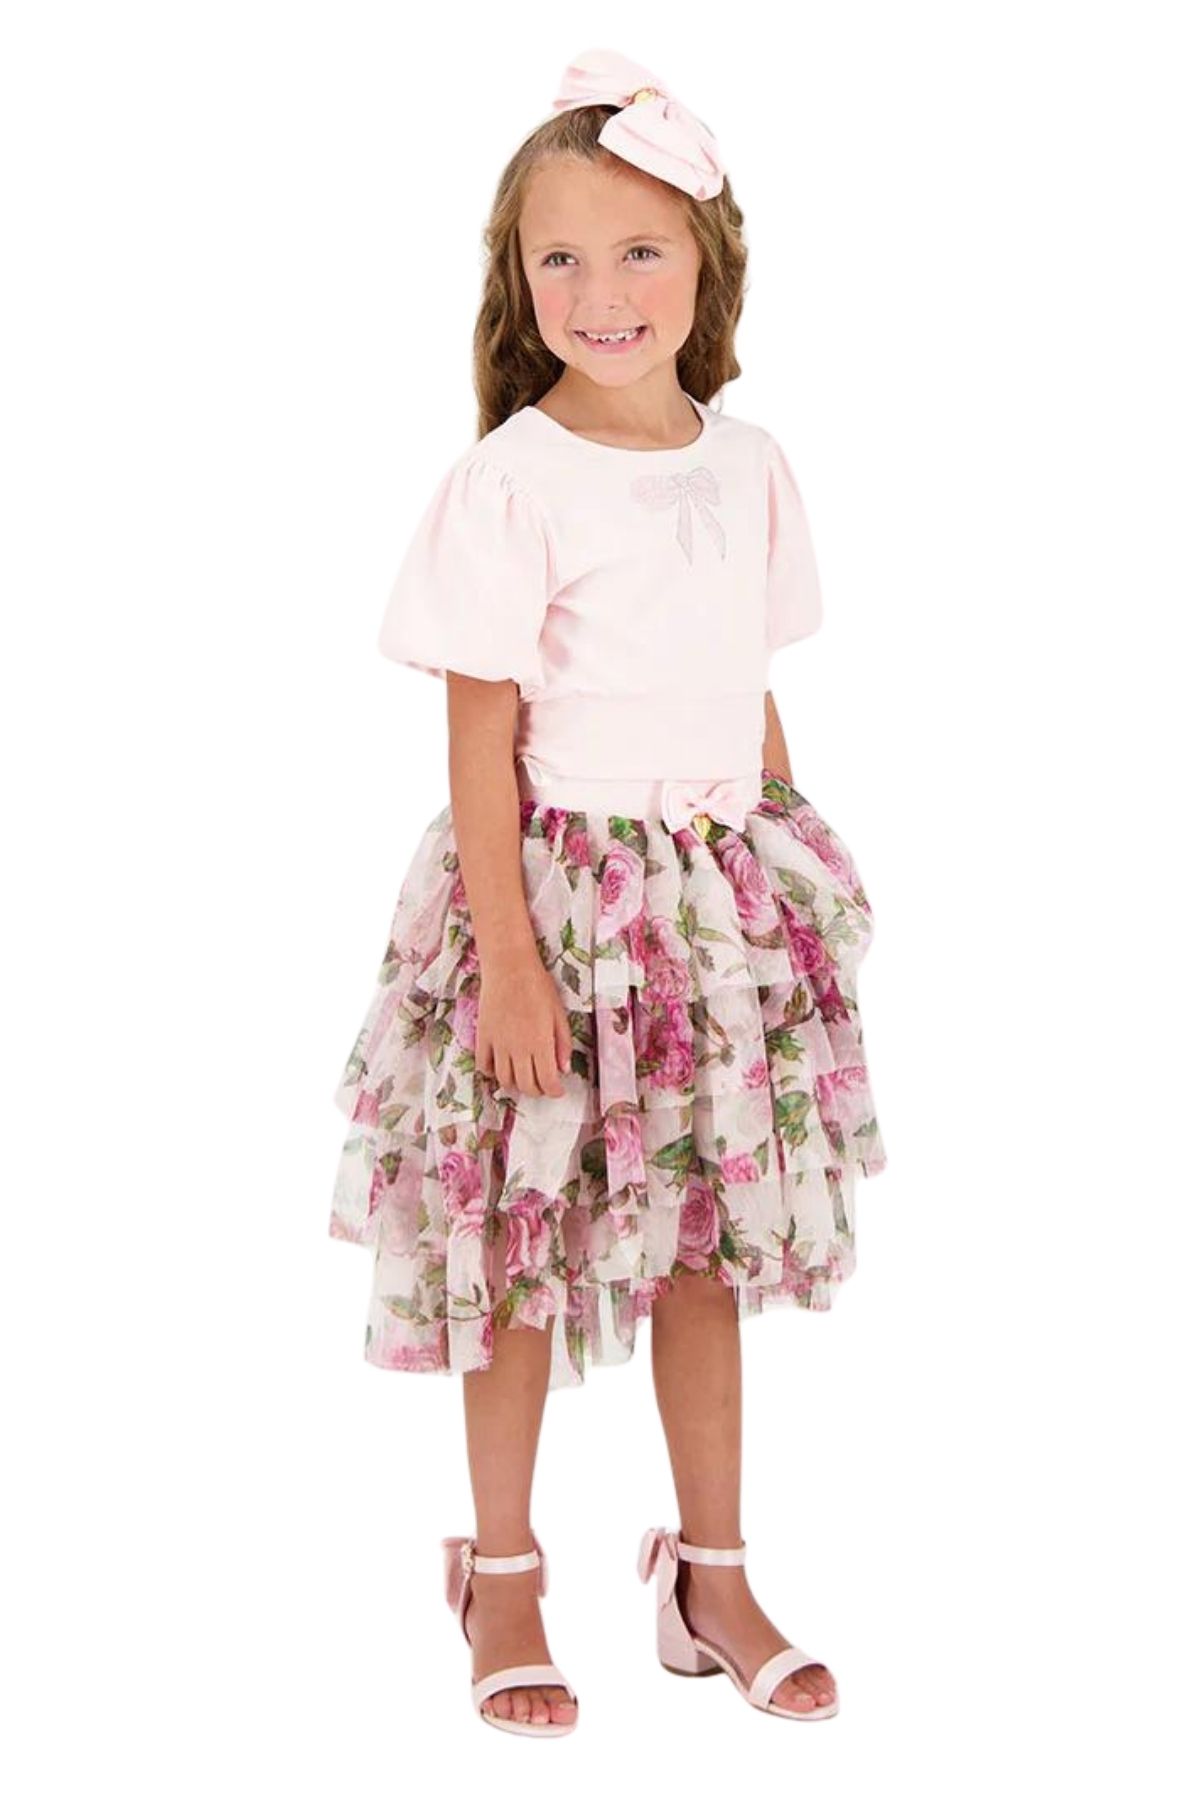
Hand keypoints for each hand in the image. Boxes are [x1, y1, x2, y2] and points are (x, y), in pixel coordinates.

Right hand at [475, 959, 572, 1097]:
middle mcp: (518, 1049)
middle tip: (543, 1084)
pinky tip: (502, 1066)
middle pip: (526, 1086)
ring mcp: (498, 1044)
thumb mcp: (559, 1013)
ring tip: (524, 1077)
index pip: (547, 1082)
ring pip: (505, 1080)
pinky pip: (484, 1066)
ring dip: (516, 1084)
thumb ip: (562, 1043)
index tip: (558, 1089)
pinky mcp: (483, 1037)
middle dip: (538, 1090)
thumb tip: (563, 1068)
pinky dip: (492, 1073)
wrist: (509, 967)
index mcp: (541, 1043)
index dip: (554, 1091)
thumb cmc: (538, 986)